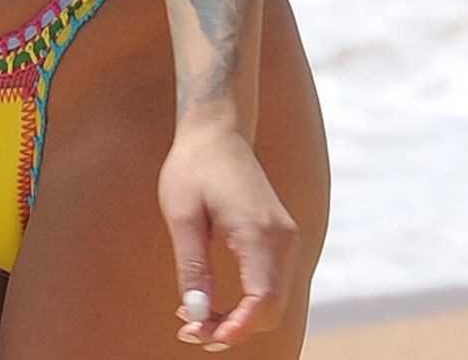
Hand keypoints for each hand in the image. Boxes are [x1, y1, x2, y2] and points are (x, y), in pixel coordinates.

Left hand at [159, 122, 301, 349]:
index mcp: (259, 231)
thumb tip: (197, 315)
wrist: (216, 131)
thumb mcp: (181, 216)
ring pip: (273, 301)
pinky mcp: (280, 238)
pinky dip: (246, 302)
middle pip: (270, 308)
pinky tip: (212, 302)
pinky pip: (270, 284)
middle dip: (233, 328)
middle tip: (188, 331)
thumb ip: (192, 268)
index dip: (236, 328)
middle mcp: (282, 238)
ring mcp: (286, 238)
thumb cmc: (193, 168)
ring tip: (193, 319)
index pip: (262, 300)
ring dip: (239, 318)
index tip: (200, 336)